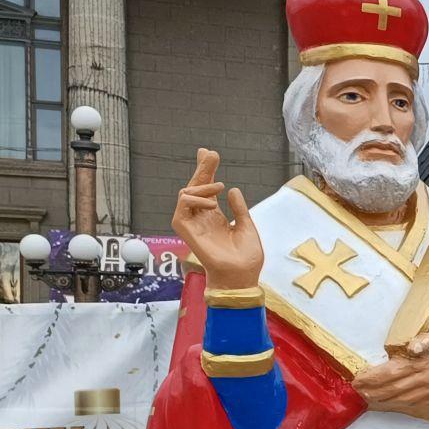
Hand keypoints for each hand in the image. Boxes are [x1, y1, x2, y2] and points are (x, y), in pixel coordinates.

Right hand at [172, 149, 262, 290]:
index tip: (209, 154)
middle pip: (196, 187)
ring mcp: (193, 224)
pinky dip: (194, 200)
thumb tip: (233, 189)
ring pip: (185, 194)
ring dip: (202, 184)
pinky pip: (182, 208)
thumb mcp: (246, 226)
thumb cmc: (245, 257)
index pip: (207, 189)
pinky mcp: (186, 231)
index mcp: (215, 217)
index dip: (206, 171)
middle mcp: (202, 218)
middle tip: (210, 153)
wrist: (242, 275)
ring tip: (220, 186)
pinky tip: (212, 203)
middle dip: (202, 168)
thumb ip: (239, 208)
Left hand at [350, 329, 428, 407]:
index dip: (372, 376)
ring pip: (398, 397)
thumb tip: (410, 347)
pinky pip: (410, 401)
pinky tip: (388, 399)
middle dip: (371, 388)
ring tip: (365, 394)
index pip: (391, 372)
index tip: (358, 376)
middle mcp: (423, 382)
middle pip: (390, 387)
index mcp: (424, 365)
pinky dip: (395, 401)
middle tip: (354, 388)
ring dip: (380, 396)